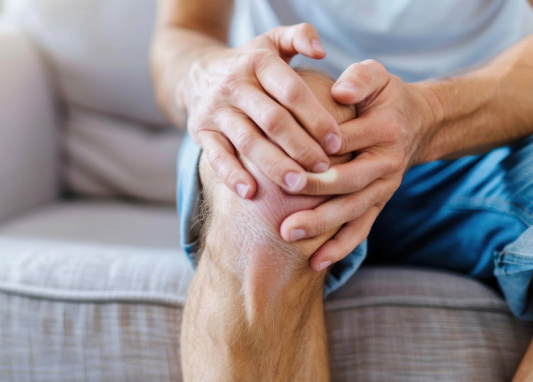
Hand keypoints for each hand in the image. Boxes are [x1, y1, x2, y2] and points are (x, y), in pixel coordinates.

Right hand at [181, 24, 343, 198]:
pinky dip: (232, 176)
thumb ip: (301, 36)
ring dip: (274, 165)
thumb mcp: (272, 41)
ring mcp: (215, 110)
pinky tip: (251, 194)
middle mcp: (234, 85)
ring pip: (248, 141)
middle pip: (273, 120)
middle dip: (301, 146)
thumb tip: (322, 51)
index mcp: (258, 62)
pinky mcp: (200, 131)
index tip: (338, 142)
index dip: (316, 118)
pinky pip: (216, 156)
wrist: (195, 73)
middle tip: (324, 169)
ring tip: (298, 186)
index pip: (292, 92)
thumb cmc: (249, 63)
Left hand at [279, 59, 439, 270]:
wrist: (417, 122)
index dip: (318, 148)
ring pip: (352, 211)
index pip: (347, 139)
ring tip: (288, 234)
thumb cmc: (383, 96)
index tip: (287, 157)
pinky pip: (361, 229)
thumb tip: (340, 91)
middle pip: (349, 181)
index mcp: (384, 129)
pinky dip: (340, 248)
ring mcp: (383, 187)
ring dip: (321, 226)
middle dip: (315, 192)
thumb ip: (360, 78)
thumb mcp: (377, 76)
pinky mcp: (378, 204)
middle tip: (283, 194)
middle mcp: (386, 162)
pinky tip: (315, 263)